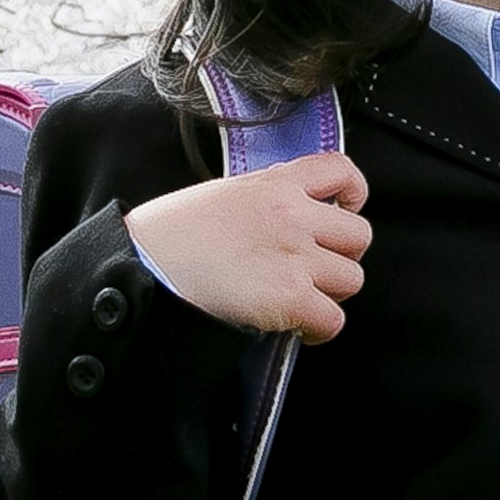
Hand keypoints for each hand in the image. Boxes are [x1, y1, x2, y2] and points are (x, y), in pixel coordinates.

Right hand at [126, 152, 371, 342]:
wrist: (141, 265)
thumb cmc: (168, 235)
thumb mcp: (220, 195)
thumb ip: (262, 200)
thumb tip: (287, 222)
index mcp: (274, 184)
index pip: (340, 169)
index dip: (352, 194)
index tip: (343, 210)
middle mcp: (292, 215)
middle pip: (359, 235)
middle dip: (342, 256)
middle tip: (314, 271)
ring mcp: (295, 256)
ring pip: (352, 278)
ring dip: (331, 294)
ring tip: (301, 301)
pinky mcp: (289, 297)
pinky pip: (333, 319)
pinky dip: (320, 330)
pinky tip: (297, 329)